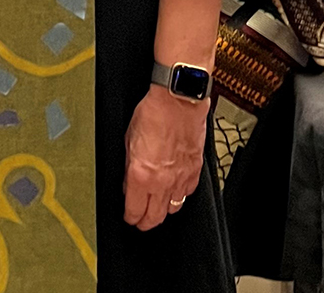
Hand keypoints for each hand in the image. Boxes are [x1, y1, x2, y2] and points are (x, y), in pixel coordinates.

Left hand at [122, 84, 207, 230]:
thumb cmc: (152, 113)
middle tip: (140, 221)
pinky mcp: (195, 171)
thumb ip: (129, 166)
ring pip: (173, 209)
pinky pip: (188, 193)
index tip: (128, 217)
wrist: (179, 101)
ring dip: (163, 211)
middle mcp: (162, 182)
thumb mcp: (128, 139)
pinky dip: (180, 196)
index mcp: (141, 175)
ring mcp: (181, 178)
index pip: (135, 210)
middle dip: (145, 222)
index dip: (129, 217)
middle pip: (155, 217)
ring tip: (156, 207)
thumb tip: (128, 182)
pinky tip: (174, 191)